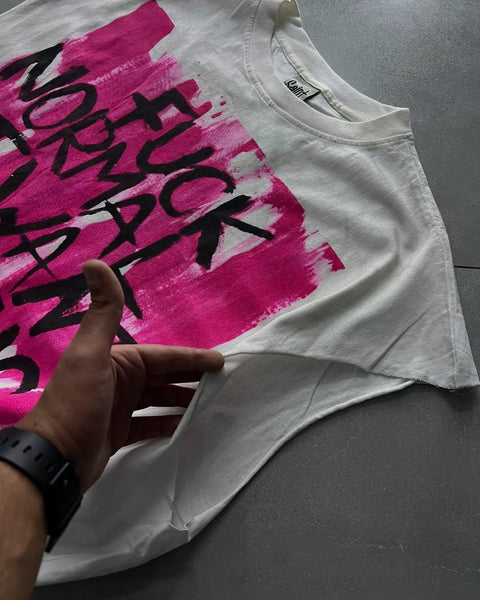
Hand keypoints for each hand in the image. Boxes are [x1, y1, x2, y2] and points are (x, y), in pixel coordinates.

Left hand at [17, 259, 223, 490]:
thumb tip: (94, 262)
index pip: (164, 356)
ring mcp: (120, 407)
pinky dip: (169, 422)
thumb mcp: (91, 354)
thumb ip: (103, 311)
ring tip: (212, 403)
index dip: (192, 357)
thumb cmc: (76, 404)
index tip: (220, 361)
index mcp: (119, 361)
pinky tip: (188, 425)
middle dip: (193, 376)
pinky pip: (152, 423)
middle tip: (224, 382)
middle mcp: (121, 380)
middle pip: (165, 375)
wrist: (54, 460)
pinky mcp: (120, 432)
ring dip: (184, 399)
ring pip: (161, 398)